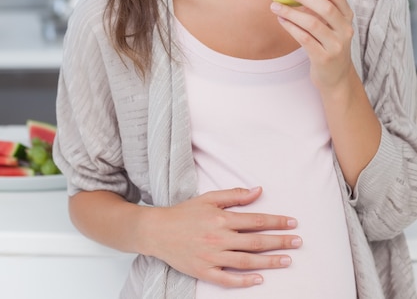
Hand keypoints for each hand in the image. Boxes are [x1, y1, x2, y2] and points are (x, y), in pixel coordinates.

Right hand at [145, 186, 300, 287]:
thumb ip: (234, 195)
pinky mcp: (204, 271)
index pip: (256, 220)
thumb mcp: (208, 197)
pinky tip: (260, 280)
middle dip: (280, 242)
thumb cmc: (184, 213)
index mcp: (222, 218)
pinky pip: (228, 280)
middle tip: (298, 242)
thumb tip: (258, 191)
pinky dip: (245, 281)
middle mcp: (220, 238)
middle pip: (256, 241)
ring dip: (270, 261)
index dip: (277, 221)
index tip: (292, 223)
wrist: (157, 231)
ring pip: (247, 261)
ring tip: (287, 260)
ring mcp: (212, 257)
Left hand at [270, 0, 354, 90]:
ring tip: (275, 6)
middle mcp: (345, 30)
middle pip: (325, 8)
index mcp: (347, 18)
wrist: (337, 78)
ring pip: (312, 24)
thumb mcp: (332, 26)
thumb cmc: (329, 45)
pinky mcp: (324, 58)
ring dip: (291, 12)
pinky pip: (304, 39)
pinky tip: (281, 20)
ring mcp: (336, 45)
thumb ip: (322, 9)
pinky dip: (291, 28)